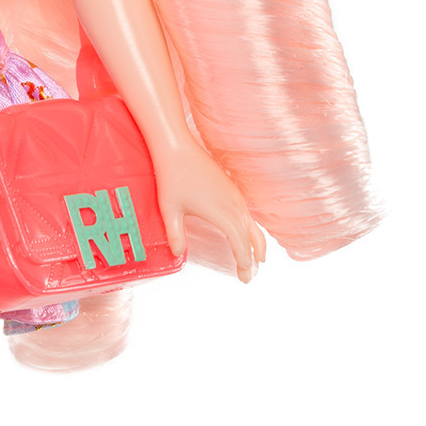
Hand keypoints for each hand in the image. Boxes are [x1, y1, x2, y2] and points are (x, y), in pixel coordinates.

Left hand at [151, 142, 266, 283]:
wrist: (178, 148)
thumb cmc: (172, 178)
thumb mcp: (169, 209)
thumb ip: (174, 234)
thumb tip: (178, 254)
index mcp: (222, 213)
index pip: (241, 243)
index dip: (245, 262)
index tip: (245, 277)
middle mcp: (234, 205)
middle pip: (252, 237)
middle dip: (253, 258)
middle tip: (249, 277)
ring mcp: (235, 195)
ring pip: (252, 224)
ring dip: (255, 243)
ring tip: (256, 260)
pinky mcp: (231, 188)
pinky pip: (247, 214)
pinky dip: (250, 229)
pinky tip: (245, 235)